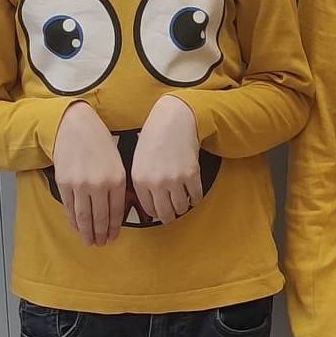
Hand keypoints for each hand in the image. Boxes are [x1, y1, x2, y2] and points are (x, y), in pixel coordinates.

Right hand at [52, 102, 127, 246]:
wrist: (75, 126)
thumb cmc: (99, 141)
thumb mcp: (117, 162)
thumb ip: (117, 185)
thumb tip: (115, 210)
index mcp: (117, 179)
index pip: (116, 211)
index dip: (113, 227)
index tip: (112, 237)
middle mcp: (99, 185)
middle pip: (99, 218)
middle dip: (100, 234)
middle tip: (100, 244)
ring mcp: (80, 185)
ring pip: (83, 217)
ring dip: (86, 232)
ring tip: (89, 242)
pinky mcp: (64, 184)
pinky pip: (69, 208)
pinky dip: (73, 221)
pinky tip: (77, 227)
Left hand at [131, 95, 203, 224]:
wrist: (173, 120)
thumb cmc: (155, 137)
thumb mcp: (139, 160)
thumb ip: (143, 182)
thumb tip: (151, 202)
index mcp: (139, 179)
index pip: (148, 209)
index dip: (156, 212)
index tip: (160, 211)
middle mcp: (156, 182)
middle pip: (165, 213)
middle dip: (169, 216)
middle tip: (172, 214)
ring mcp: (174, 179)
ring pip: (181, 208)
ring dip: (183, 207)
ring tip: (183, 201)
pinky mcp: (191, 175)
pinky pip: (196, 196)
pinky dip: (195, 198)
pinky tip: (193, 194)